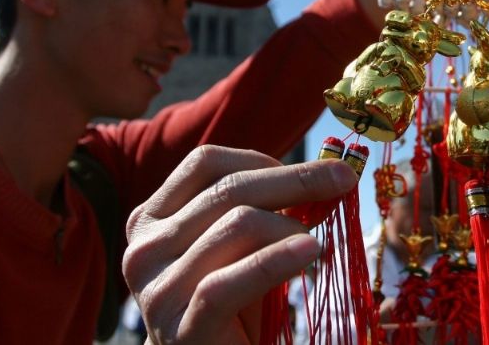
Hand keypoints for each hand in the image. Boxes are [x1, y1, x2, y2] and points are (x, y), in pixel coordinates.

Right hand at [123, 145, 358, 342]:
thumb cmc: (232, 308)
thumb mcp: (245, 248)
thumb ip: (270, 210)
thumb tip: (329, 174)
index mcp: (152, 219)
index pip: (205, 164)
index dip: (263, 160)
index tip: (313, 171)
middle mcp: (144, 249)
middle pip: (228, 190)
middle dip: (296, 180)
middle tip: (344, 180)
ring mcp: (157, 290)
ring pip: (236, 226)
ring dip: (290, 228)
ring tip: (315, 245)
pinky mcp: (180, 329)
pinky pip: (231, 282)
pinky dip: (278, 261)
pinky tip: (311, 252)